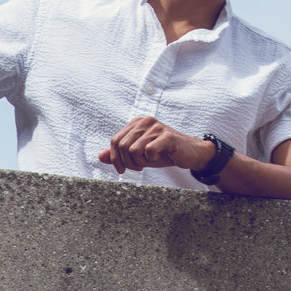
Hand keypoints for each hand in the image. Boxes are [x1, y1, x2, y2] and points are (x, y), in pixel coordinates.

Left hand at [97, 117, 214, 173]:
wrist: (190, 153)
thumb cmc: (164, 152)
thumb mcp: (139, 154)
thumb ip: (119, 154)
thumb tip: (100, 156)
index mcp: (137, 123)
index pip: (115, 140)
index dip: (116, 158)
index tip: (123, 169)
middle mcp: (145, 121)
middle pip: (123, 146)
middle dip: (128, 162)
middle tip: (139, 167)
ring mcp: (157, 127)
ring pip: (134, 150)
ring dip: (140, 162)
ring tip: (149, 162)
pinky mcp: (167, 136)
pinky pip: (149, 151)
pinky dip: (151, 159)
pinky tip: (159, 157)